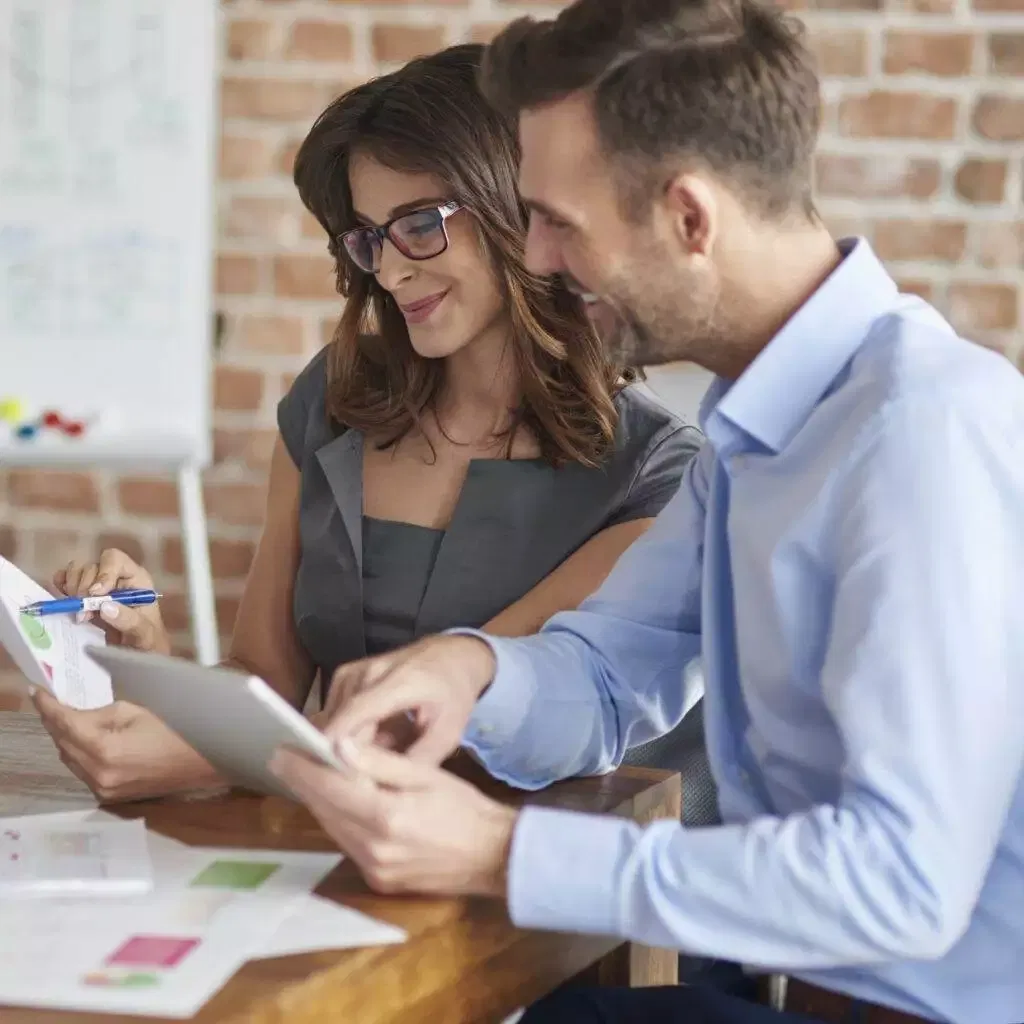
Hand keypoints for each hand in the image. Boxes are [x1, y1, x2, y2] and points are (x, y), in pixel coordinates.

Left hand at [31, 688, 220, 802]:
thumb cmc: (178, 728)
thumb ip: (101, 714)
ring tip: (70, 718)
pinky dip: (81, 754)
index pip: (64, 724)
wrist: (206, 762)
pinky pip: (84, 771)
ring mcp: (104, 789)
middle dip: (56, 722)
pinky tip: (89, 740)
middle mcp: (99, 775)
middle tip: (53, 701)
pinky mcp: (112, 795)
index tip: (37, 692)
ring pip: (70, 760)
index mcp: (105, 750)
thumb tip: (79, 715)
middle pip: (62, 744)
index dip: (48, 706)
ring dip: (68, 739)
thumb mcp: (137, 710)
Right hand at [54, 548, 169, 654]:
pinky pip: (66, 581)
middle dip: (83, 588)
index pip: (115, 559)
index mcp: (135, 579)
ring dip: (72, 590)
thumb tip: (105, 607)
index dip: (102, 573)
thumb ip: (129, 620)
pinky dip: (61, 588)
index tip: (95, 594)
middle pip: (91, 566)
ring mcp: (98, 585)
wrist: (137, 654)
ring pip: (77, 572)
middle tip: (83, 613)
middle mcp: (116, 577)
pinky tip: (64, 601)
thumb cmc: (147, 642)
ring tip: (79, 613)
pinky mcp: (83, 595)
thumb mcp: (144, 635)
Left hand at [270, 741, 517, 897]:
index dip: (302, 768)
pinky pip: (348, 844)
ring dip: (317, 802)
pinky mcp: (379, 880)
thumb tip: (340, 747)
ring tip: (304, 776)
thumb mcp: (427, 774)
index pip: (331, 787)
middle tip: (284, 758)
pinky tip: (336, 803)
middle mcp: (374, 848)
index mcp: (387, 816)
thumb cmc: (464, 808)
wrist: (493, 855)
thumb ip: (381, 762)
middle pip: (325, 810)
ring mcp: (375, 869)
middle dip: (303, 783)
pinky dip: (338, 820)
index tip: (280, 750)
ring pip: (332, 828)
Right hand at [323, 635, 496, 765]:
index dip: (339, 744)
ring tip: (382, 752)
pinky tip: (375, 737)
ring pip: (335, 721)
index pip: (357, 712)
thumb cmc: (453, 694)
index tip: (331, 777)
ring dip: (349, 743)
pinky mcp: (344, 676)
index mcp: (401, 682)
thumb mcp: (448, 732)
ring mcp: (353, 671)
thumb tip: (385, 789)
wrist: (451, 655)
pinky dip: (348, 731)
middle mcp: (370, 672)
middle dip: (347, 754)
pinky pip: (335, 714)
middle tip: (368, 780)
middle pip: (341, 722)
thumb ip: (418, 760)